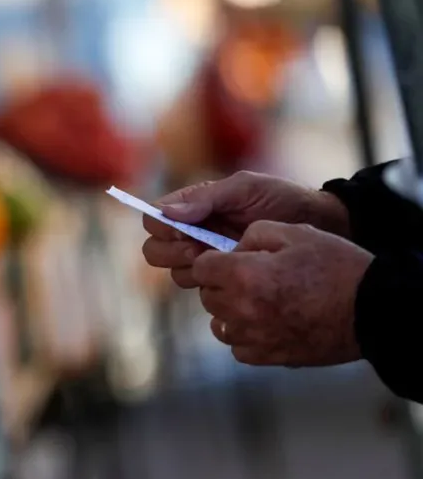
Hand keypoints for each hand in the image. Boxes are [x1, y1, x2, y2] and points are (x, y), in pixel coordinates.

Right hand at [142, 171, 348, 288]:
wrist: (323, 229)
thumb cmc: (285, 201)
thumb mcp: (247, 189)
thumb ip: (208, 198)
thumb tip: (168, 213)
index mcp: (194, 206)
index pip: (154, 218)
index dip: (161, 226)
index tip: (185, 230)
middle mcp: (194, 233)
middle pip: (155, 249)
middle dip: (172, 252)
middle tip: (199, 250)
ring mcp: (207, 259)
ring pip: (175, 273)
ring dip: (191, 270)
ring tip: (221, 262)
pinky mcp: (224, 281)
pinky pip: (201, 289)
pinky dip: (210, 285)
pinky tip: (234, 277)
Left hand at [191, 221, 373, 366]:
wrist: (373, 309)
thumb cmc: (336, 266)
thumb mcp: (295, 232)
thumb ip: (253, 235)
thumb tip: (233, 250)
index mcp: (244, 275)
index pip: (200, 267)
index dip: (212, 259)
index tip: (227, 258)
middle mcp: (242, 309)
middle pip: (208, 295)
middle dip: (221, 283)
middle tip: (247, 276)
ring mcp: (254, 337)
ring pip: (219, 324)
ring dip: (230, 310)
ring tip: (257, 299)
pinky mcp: (269, 357)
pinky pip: (238, 347)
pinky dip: (244, 335)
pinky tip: (265, 321)